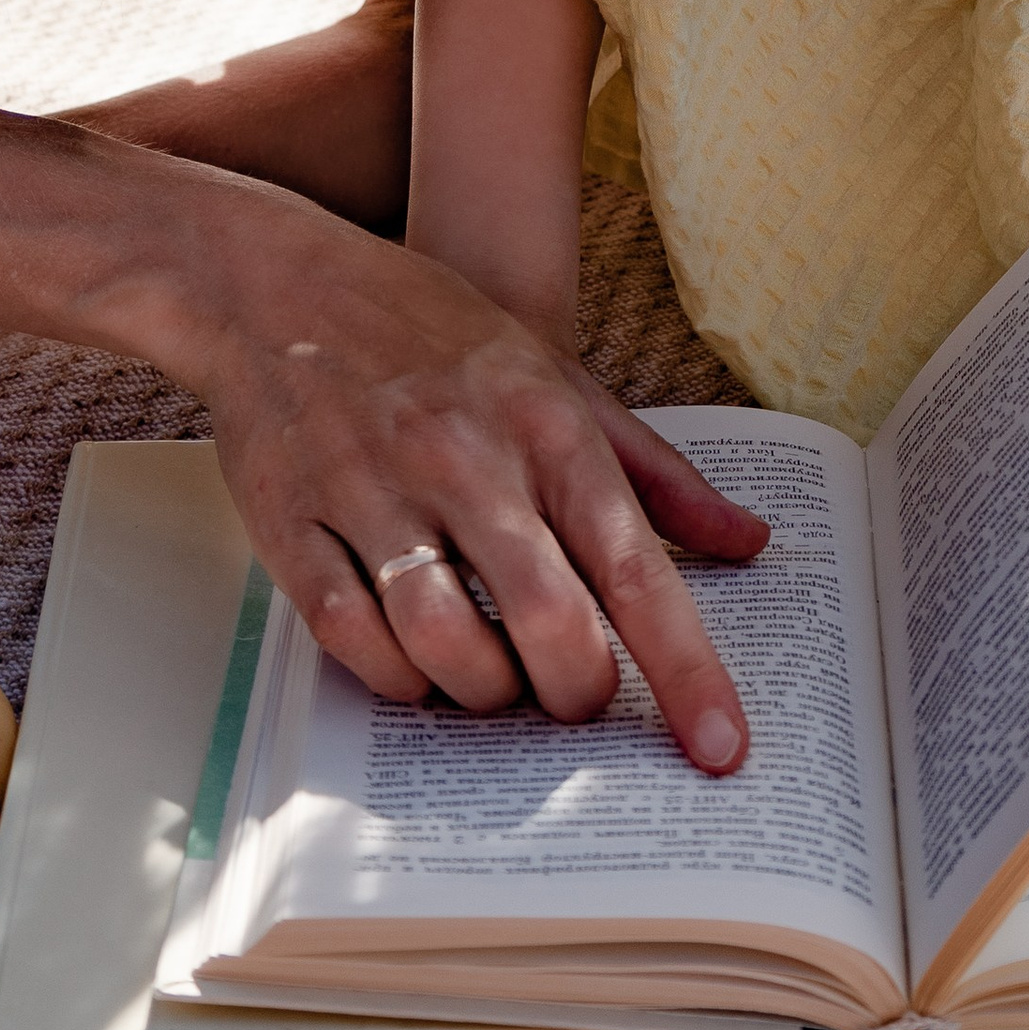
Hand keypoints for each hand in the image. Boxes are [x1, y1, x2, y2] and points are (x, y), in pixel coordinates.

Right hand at [165, 197, 768, 772]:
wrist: (279, 283)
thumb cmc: (432, 333)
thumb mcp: (561, 376)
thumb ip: (657, 471)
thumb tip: (749, 541)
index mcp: (547, 426)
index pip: (635, 568)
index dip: (686, 670)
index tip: (721, 746)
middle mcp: (467, 461)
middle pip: (548, 625)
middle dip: (576, 693)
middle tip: (576, 696)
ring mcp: (375, 493)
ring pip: (447, 645)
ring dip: (484, 694)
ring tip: (495, 680)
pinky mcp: (295, 524)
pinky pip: (353, 639)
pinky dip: (396, 678)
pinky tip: (416, 666)